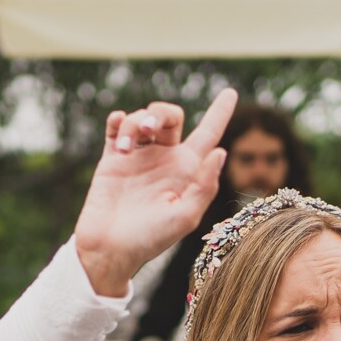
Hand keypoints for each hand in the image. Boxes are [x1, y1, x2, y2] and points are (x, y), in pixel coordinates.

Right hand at [72, 89, 237, 296]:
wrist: (109, 248)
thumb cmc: (150, 239)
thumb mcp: (184, 217)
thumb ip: (204, 185)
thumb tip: (220, 151)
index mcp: (186, 171)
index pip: (208, 134)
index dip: (220, 112)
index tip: (231, 91)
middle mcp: (164, 160)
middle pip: (170, 116)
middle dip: (161, 112)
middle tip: (149, 127)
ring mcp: (138, 157)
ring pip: (142, 119)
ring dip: (134, 122)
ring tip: (125, 145)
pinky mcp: (112, 159)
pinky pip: (116, 128)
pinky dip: (117, 120)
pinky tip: (117, 125)